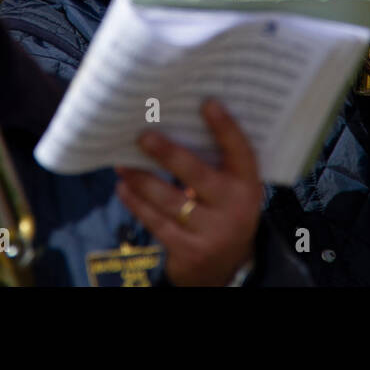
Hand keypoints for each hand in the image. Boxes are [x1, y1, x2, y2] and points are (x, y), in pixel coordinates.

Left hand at [115, 99, 262, 285]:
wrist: (225, 266)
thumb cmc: (221, 209)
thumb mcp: (230, 188)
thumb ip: (214, 162)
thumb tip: (171, 123)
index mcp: (248, 184)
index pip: (240, 151)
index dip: (225, 128)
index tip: (207, 103)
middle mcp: (234, 208)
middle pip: (196, 174)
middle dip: (167, 154)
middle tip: (142, 136)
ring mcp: (211, 232)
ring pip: (169, 201)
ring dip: (141, 179)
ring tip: (122, 162)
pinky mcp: (189, 250)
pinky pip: (157, 223)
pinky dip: (137, 204)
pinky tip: (123, 188)